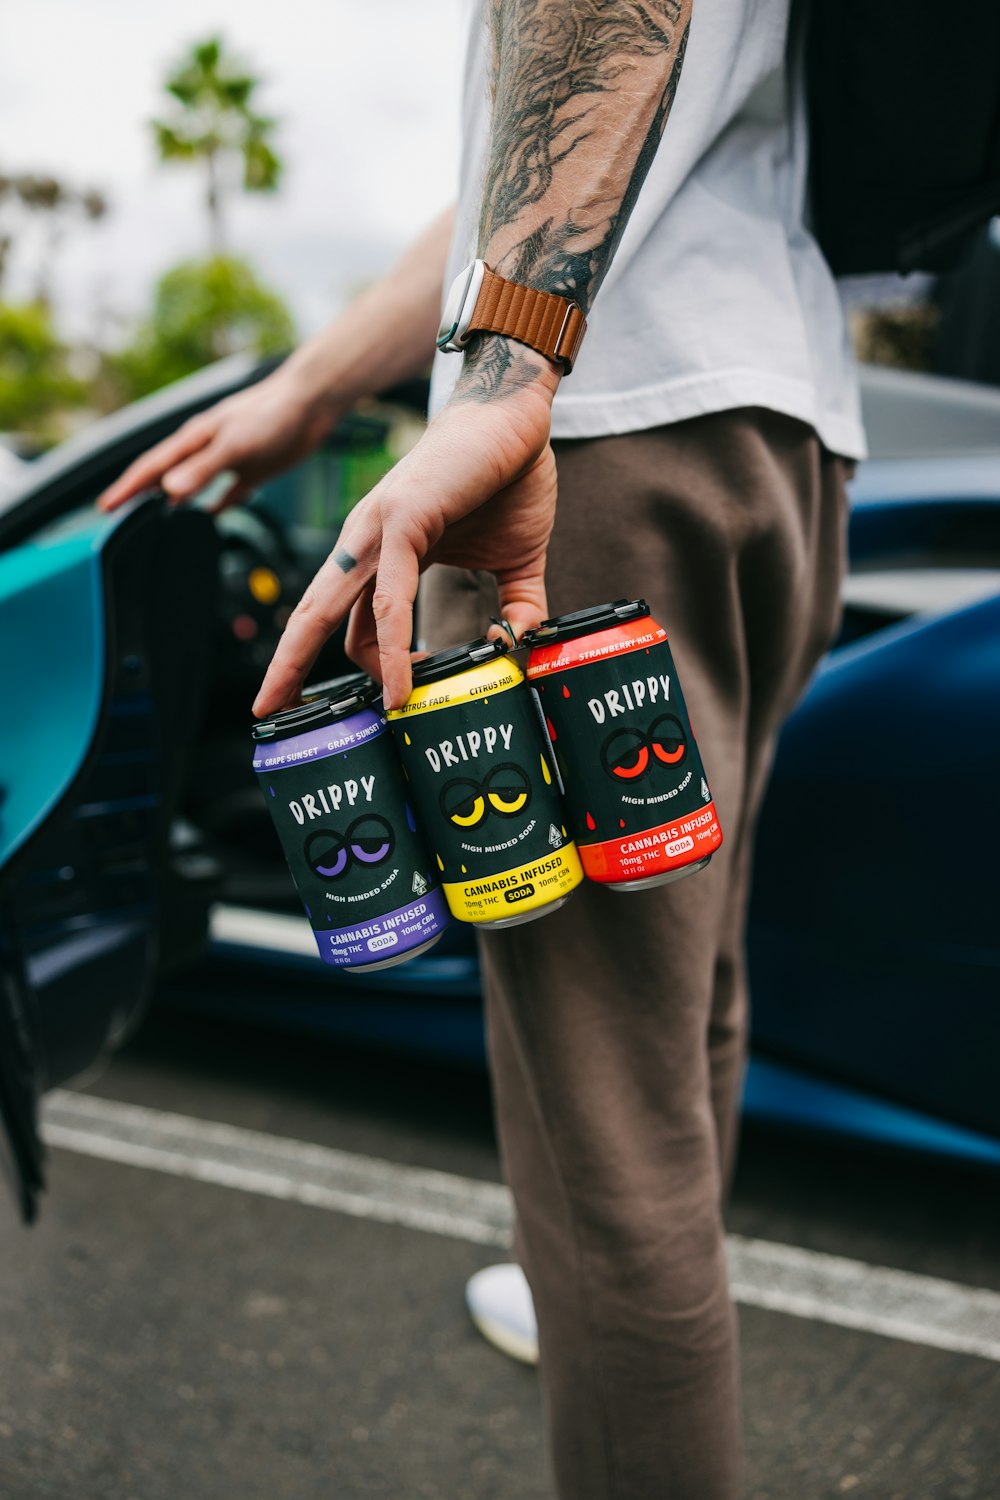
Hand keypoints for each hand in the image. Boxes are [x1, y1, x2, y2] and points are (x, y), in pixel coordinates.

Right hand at [97, 364, 343, 512]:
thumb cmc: (271, 415)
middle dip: (141, 496)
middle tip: (121, 519)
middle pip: (165, 477)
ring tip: (158, 521)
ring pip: (192, 485)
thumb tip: (168, 491)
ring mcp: (227, 459)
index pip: (151, 468)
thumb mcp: (234, 446)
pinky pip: (227, 493)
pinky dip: (216, 506)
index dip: (126, 489)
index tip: (105, 508)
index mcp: (194, 440)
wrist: (310, 403)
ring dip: (175, 502)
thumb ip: (203, 469)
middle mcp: (205, 449)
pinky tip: (210, 518)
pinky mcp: (252, 469)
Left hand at [253, 347, 559, 716]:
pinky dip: (393, 646)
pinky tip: (402, 684)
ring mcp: (375, 531)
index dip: (349, 663)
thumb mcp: (514, 562)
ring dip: (332, 668)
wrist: (518, 416)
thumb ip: (516, 607)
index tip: (370, 705)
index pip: (345, 618)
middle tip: (269, 714)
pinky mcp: (400, 519)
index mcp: (382, 554)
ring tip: (371, 717)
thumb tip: (518, 648)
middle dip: (285, 668)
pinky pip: (388, 599)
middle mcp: (365, 544)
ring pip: (327, 610)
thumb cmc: (508, 478)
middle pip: (311, 617)